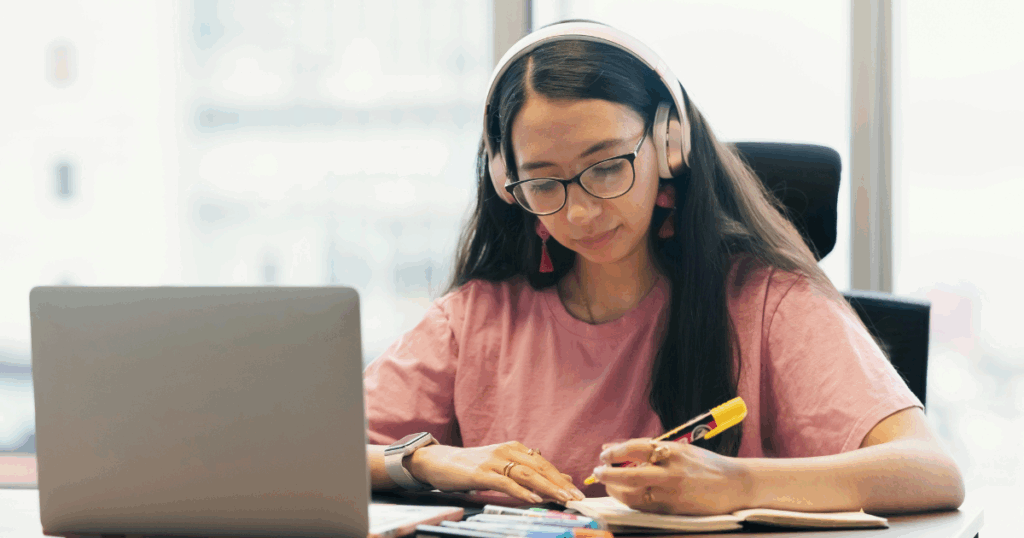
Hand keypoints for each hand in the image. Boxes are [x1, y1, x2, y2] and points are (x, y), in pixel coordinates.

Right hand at [407, 440, 585, 503]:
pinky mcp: (481, 473)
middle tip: (576, 498)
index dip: (561, 477)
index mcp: (514, 448)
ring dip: (547, 487)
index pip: (544, 463)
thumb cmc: (472, 466)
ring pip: (526, 475)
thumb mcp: (503, 466)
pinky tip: (534, 499)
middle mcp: (507, 451)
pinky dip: (521, 491)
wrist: (440, 462)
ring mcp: (493, 461)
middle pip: (539, 468)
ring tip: (562, 499)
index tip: (577, 492)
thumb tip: (562, 478)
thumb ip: (529, 472)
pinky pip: (505, 483)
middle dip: (560, 484)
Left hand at [592, 438, 752, 514]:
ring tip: (609, 485)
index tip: (604, 454)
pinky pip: (644, 507)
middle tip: (597, 471)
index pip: (636, 448)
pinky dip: (630, 501)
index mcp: (674, 452)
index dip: (615, 451)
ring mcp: (672, 493)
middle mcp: (672, 472)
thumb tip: (616, 448)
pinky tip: (625, 495)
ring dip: (615, 490)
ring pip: (633, 494)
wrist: (735, 485)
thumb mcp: (680, 450)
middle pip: (629, 474)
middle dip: (608, 473)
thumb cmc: (705, 464)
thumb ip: (650, 449)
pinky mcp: (673, 510)